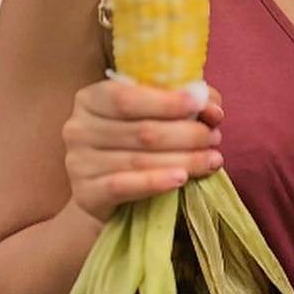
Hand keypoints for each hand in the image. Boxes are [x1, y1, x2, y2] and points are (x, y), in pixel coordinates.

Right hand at [61, 78, 223, 221]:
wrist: (104, 195)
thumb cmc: (133, 145)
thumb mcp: (152, 115)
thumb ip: (181, 104)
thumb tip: (211, 107)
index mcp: (91, 99)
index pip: (128, 97)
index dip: (167, 101)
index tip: (200, 104)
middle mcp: (78, 128)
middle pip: (142, 130)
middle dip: (187, 134)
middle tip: (215, 138)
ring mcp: (78, 162)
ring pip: (140, 159)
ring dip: (184, 159)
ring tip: (212, 159)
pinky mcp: (86, 193)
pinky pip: (124, 186)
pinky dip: (156, 182)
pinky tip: (182, 179)